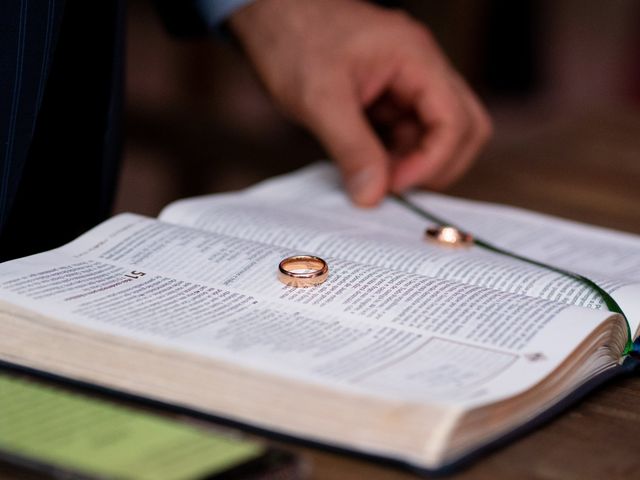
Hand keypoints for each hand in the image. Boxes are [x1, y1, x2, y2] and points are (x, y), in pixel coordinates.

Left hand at [229, 0, 491, 205]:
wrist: (270, 13)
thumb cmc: (293, 39)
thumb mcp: (320, 99)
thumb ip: (351, 149)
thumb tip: (373, 196)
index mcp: (415, 58)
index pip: (455, 120)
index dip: (432, 162)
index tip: (392, 186)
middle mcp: (421, 67)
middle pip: (463, 127)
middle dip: (435, 165)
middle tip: (392, 185)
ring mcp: (407, 81)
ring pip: (436, 134)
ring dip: (412, 163)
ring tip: (372, 177)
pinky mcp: (389, 94)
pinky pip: (408, 133)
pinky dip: (394, 156)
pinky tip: (366, 164)